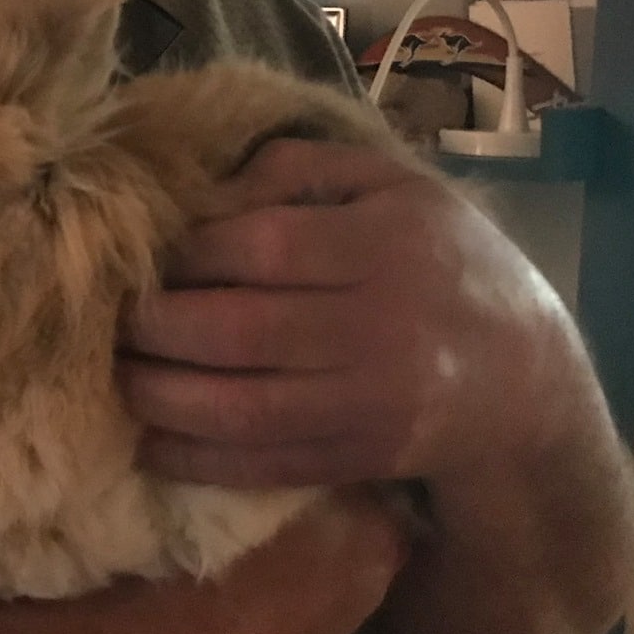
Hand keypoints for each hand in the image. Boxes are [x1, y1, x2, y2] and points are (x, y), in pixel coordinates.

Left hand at [116, 138, 581, 490]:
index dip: (185, 256)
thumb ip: (296, 168)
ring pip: (237, 408)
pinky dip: (193, 459)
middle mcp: (377, 325)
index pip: (257, 247)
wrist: (523, 376)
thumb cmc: (435, 259)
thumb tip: (207, 191)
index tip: (144, 257)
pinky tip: (149, 439)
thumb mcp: (387, 185)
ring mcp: (368, 402)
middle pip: (234, 331)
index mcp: (382, 243)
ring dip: (157, 397)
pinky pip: (260, 465)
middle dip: (152, 329)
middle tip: (110, 321)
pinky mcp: (358, 459)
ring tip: (118, 374)